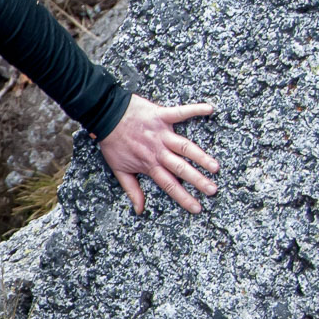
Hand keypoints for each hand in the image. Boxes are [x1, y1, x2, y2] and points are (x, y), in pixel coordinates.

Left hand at [96, 95, 219, 214]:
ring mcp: (161, 133)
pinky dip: (194, 109)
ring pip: (184, 147)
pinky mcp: (161, 115)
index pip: (169, 184)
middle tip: (212, 190)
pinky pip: (180, 113)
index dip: (183, 197)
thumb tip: (139, 210)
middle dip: (197, 180)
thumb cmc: (112, 142)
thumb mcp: (118, 169)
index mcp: (149, 164)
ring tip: (215, 167)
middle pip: (180, 168)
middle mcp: (158, 151)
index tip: (197, 208)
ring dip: (200, 156)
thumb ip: (131, 190)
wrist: (104, 115)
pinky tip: (209, 109)